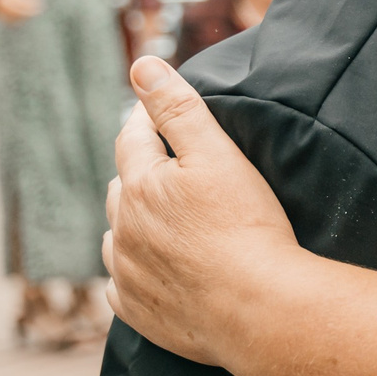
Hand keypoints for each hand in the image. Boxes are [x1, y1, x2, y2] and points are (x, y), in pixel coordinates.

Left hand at [101, 55, 302, 369]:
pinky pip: (122, 284)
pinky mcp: (137, 310)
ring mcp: (127, 272)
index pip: (133, 138)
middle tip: (175, 173)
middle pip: (122, 186)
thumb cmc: (248, 227)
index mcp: (140, 185)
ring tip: (167, 225)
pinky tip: (161, 271)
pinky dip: (136, 271)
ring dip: (134, 224)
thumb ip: (177, 107)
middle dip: (142, 174)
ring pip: (117, 235)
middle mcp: (122, 227)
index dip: (148, 122)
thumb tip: (141, 64)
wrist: (259, 308)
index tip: (163, 119)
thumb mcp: (218, 155)